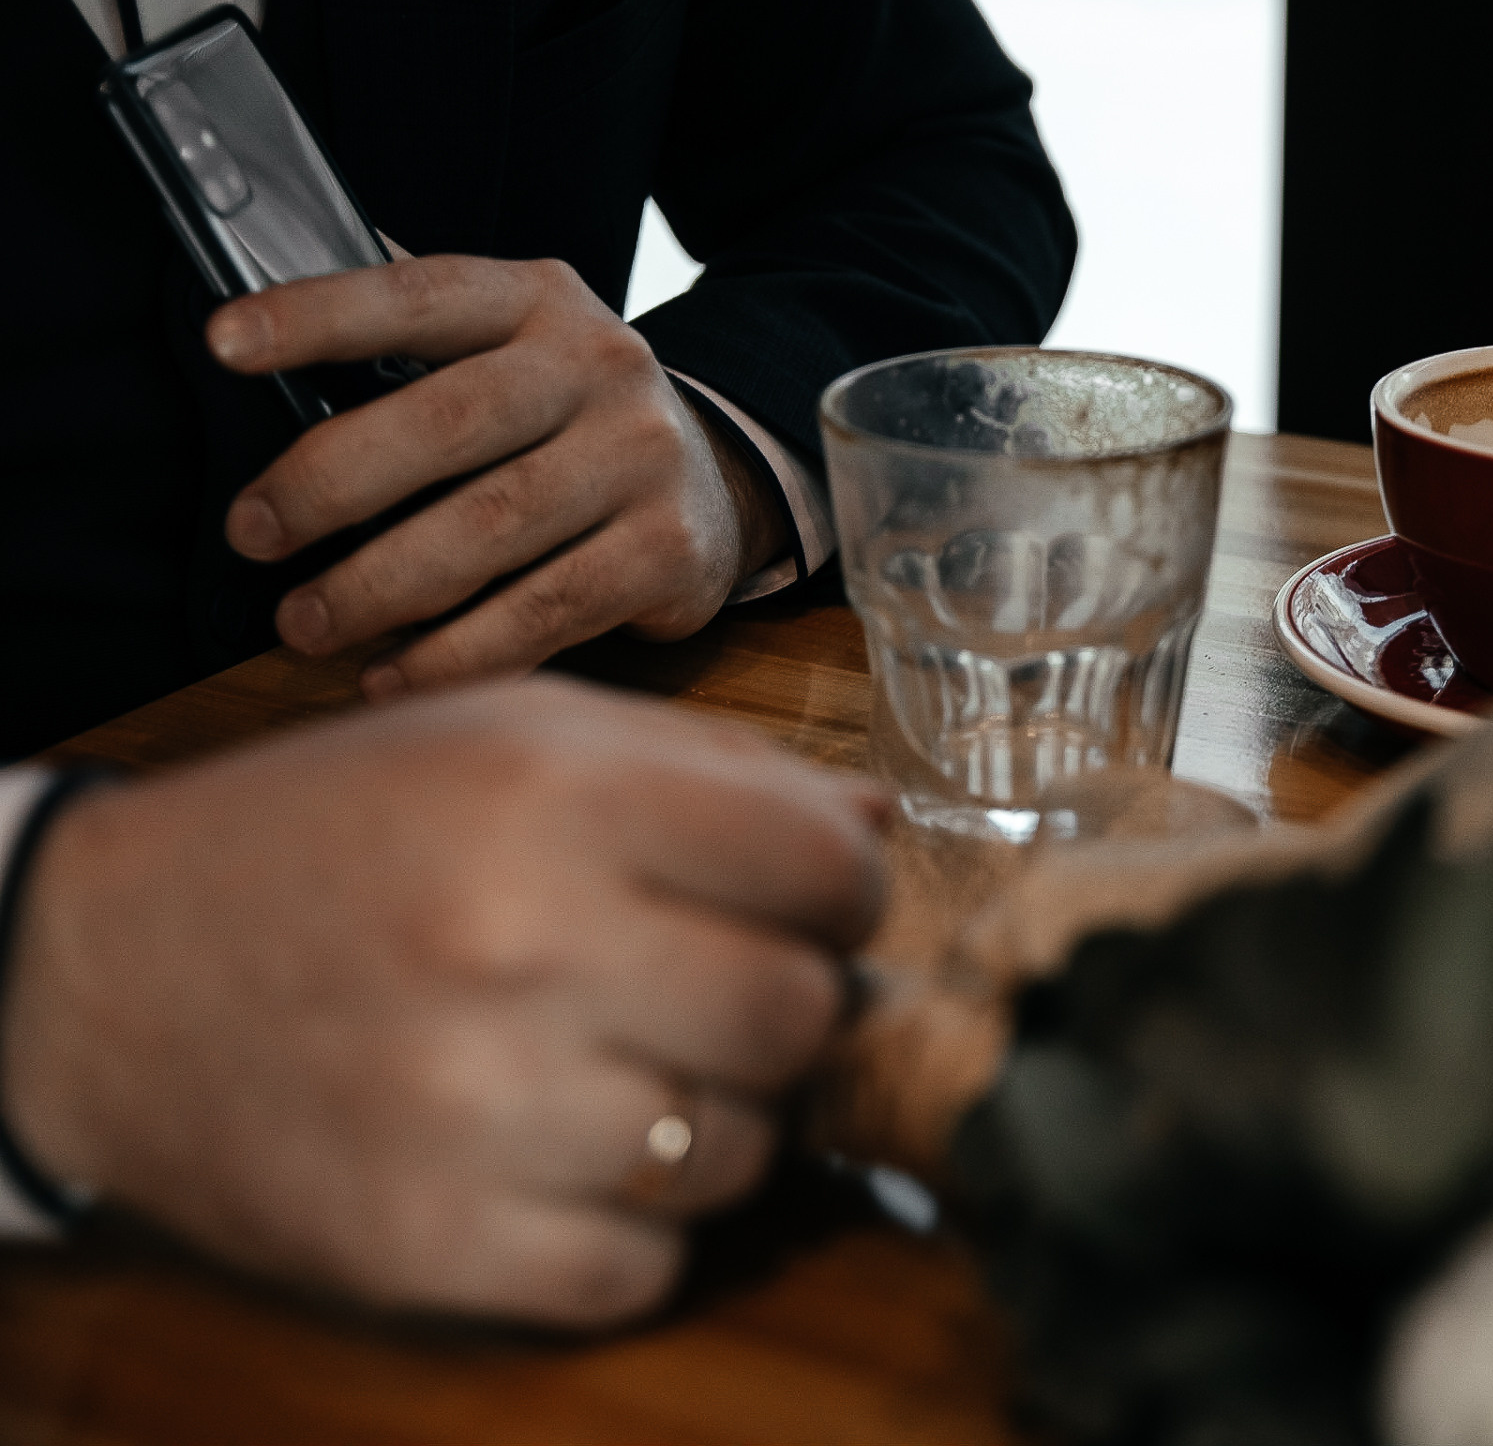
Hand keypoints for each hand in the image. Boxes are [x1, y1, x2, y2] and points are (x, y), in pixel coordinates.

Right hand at [1, 679, 885, 1325]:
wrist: (104, 973)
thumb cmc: (338, 834)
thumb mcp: (512, 737)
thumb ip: (710, 767)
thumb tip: (875, 823)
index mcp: (554, 795)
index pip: (827, 867)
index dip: (844, 892)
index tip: (810, 906)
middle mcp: (522, 942)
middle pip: (798, 1016)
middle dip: (785, 1007)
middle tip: (718, 994)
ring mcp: (475, 1107)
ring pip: (737, 1154)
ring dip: (711, 1120)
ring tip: (622, 1069)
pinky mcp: (430, 1245)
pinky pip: (643, 1269)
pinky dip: (629, 1228)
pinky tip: (562, 1157)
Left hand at [206, 257, 787, 700]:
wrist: (716, 480)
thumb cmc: (564, 417)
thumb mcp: (508, 344)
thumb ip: (408, 332)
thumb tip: (250, 320)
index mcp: (540, 300)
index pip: (419, 296)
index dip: (319, 316)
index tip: (223, 345)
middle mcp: (603, 366)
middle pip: (448, 423)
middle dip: (331, 484)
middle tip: (252, 534)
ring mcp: (644, 459)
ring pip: (490, 529)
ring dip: (378, 587)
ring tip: (303, 624)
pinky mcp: (669, 551)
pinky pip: (543, 612)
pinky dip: (454, 655)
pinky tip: (387, 677)